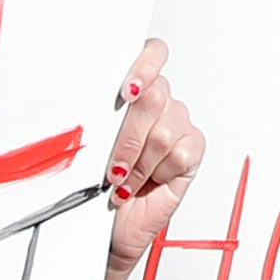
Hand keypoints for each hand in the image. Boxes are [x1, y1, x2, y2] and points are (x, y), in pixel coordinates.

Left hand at [101, 42, 205, 279]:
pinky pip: (181, 152)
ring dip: (139, 162)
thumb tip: (87, 99)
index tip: (126, 92)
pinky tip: (147, 181)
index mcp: (133, 88)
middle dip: (128, 136)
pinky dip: (158, 172)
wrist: (113, 226)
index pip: (152, 53)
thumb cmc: (96, 184)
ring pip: (165, 128)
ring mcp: (178, 124)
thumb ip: (99, 114)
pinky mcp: (192, 149)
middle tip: (113, 165)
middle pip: (155, 95)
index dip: (144, 66)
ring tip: (124, 180)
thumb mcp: (90, 144)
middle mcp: (159, 102)